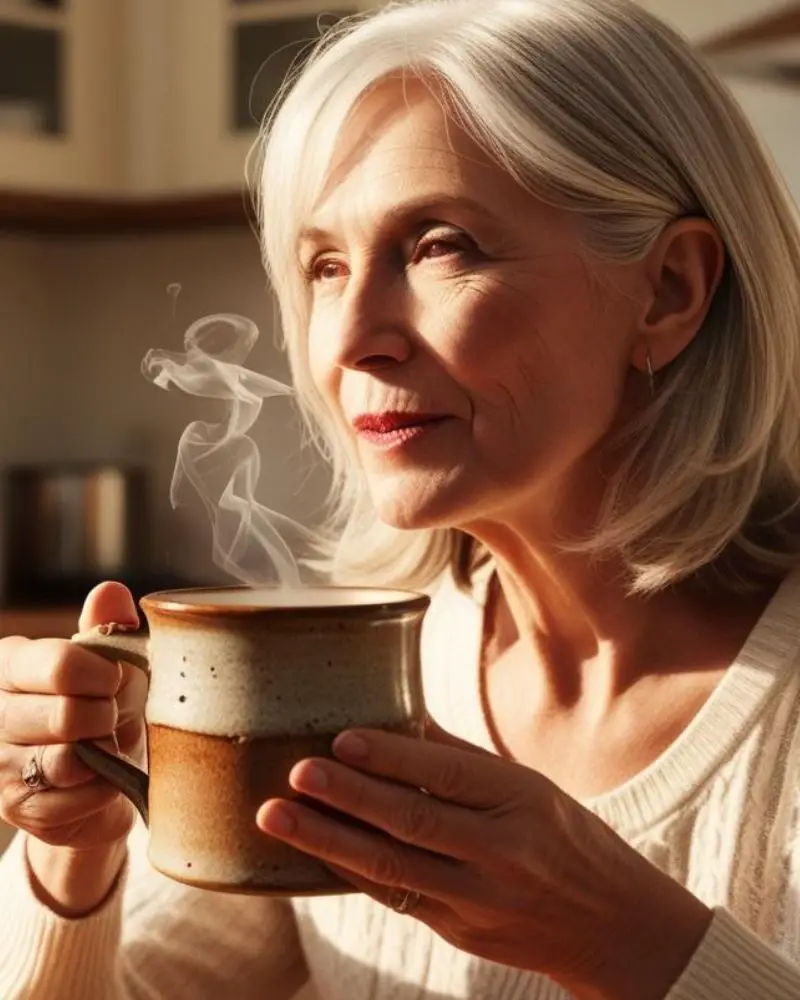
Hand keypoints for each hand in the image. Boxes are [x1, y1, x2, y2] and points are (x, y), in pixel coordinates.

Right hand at [0, 582, 147, 851]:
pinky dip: (103, 786)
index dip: (105, 676)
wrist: (96, 778)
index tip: (115, 680)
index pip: (61, 666)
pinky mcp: (13, 806)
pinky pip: (77, 796)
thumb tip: (110, 592)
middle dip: (105, 717)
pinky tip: (99, 775)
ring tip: (103, 745)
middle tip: (110, 718)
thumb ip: (107, 628)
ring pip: (68, 759)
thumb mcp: (110, 665)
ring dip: (103, 753)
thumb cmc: (102, 708)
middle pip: (67, 716)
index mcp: (10, 662)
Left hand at [258, 723, 711, 999]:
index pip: (448, 774)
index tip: (342, 737)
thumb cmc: (566, 838)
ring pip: (392, 868)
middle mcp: (501, 852)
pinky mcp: (460, 933)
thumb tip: (397, 717)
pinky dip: (350, 873)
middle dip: (348, 797)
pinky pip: (395, 899)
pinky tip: (312, 852)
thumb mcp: (529, 787)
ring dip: (328, 840)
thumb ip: (463, 761)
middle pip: (412, 822)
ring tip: (276, 817)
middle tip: (296, 773)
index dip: (392, 757)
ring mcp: (479, 900)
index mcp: (521, 801)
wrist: (612, 926)